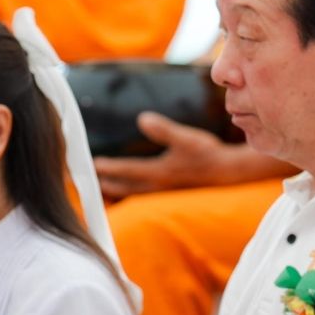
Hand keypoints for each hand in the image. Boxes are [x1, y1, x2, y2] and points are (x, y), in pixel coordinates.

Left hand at [95, 115, 257, 200]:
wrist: (228, 172)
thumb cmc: (208, 154)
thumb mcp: (187, 138)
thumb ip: (164, 130)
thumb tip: (142, 119)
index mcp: (159, 173)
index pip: (127, 171)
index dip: (108, 168)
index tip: (93, 164)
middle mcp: (157, 186)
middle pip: (123, 188)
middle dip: (104, 184)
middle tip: (85, 180)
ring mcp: (162, 192)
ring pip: (131, 195)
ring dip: (114, 192)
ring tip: (98, 188)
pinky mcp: (168, 193)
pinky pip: (141, 196)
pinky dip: (128, 194)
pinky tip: (122, 190)